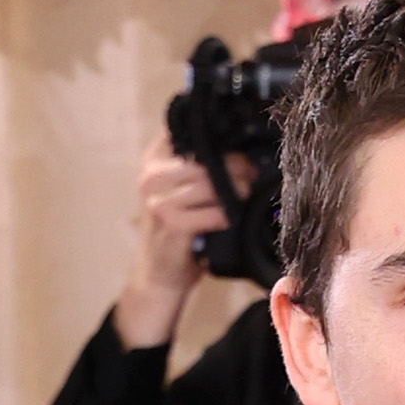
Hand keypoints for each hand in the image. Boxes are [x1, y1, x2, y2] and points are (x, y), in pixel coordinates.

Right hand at [116, 141, 227, 351]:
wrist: (159, 274)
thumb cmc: (177, 229)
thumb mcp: (180, 190)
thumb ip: (198, 165)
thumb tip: (241, 148)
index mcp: (154, 159)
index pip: (186, 130)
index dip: (217, 135)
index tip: (239, 143)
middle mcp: (152, 175)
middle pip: (205, 158)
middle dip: (235, 165)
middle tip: (252, 172)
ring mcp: (160, 200)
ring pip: (211, 184)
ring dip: (237, 189)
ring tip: (246, 193)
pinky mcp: (171, 224)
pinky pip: (213, 212)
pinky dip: (228, 216)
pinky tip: (232, 219)